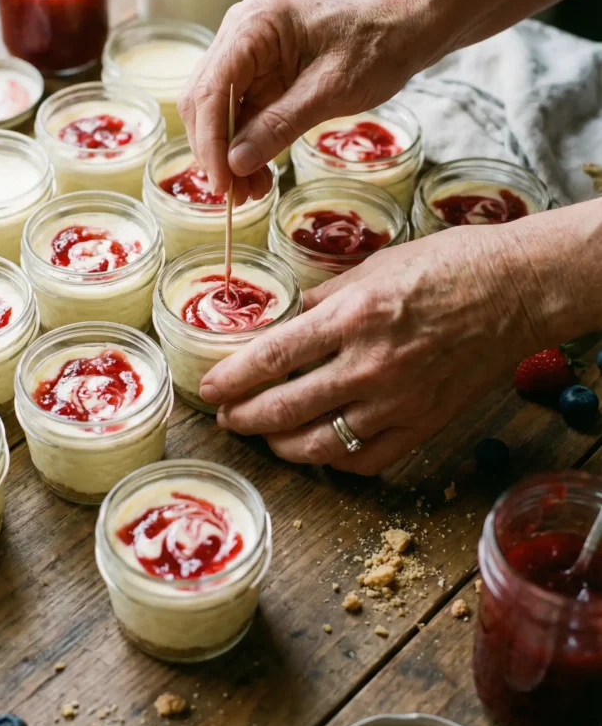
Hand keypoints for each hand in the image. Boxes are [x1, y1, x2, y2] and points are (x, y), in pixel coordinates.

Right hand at [178, 0, 422, 201]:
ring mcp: (246, 55)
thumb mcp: (330, 91)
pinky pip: (239, 115)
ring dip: (228, 155)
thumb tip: (235, 163)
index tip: (222, 183)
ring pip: (217, 113)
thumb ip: (280, 125)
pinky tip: (257, 174)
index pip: (212, 88)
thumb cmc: (375, 47)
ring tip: (251, 191)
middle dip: (216, 152)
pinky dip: (245, 147)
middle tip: (235, 195)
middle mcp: (239, 35)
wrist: (401, 30)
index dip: (211, 140)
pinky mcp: (258, 75)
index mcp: (254, 26)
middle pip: (205, 100)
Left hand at [199, 225, 543, 474]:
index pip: (272, 357)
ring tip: (264, 434)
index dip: (232, 378)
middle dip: (244, 416)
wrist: (515, 291)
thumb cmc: (448, 265)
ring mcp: (398, 403)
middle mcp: (370, 366)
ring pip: (319, 446)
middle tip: (227, 415)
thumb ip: (325, 298)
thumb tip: (289, 318)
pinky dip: (334, 459)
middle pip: (284, 409)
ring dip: (280, 445)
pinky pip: (366, 460)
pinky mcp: (423, 425)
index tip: (209, 387)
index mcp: (352, 317)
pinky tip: (318, 447)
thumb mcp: (374, 266)